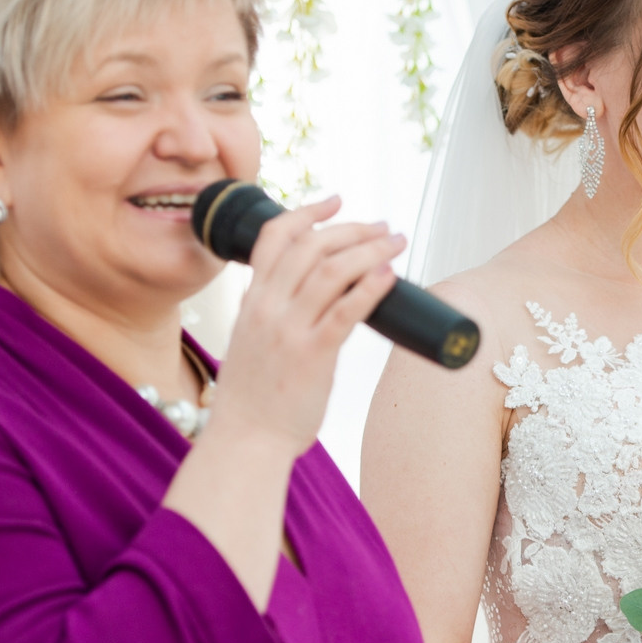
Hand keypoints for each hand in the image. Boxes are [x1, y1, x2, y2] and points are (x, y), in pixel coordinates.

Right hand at [206, 195, 405, 458]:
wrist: (245, 441)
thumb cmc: (252, 399)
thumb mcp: (247, 343)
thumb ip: (262, 315)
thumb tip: (283, 296)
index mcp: (253, 301)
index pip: (275, 237)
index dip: (308, 213)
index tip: (337, 202)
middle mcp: (268, 307)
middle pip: (312, 245)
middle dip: (352, 229)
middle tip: (383, 227)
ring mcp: (289, 329)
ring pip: (332, 270)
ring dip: (370, 249)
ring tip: (396, 243)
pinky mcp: (313, 355)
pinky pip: (346, 310)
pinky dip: (370, 285)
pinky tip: (389, 274)